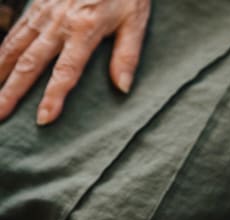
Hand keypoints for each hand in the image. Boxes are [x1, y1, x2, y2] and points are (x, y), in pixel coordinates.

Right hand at [0, 0, 149, 124]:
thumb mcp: (136, 20)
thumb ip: (127, 55)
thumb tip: (123, 88)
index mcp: (85, 30)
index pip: (66, 71)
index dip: (53, 97)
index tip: (43, 119)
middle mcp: (58, 23)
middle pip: (30, 64)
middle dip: (12, 92)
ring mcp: (43, 14)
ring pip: (14, 48)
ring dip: (0, 75)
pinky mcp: (37, 7)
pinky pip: (15, 33)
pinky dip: (0, 52)